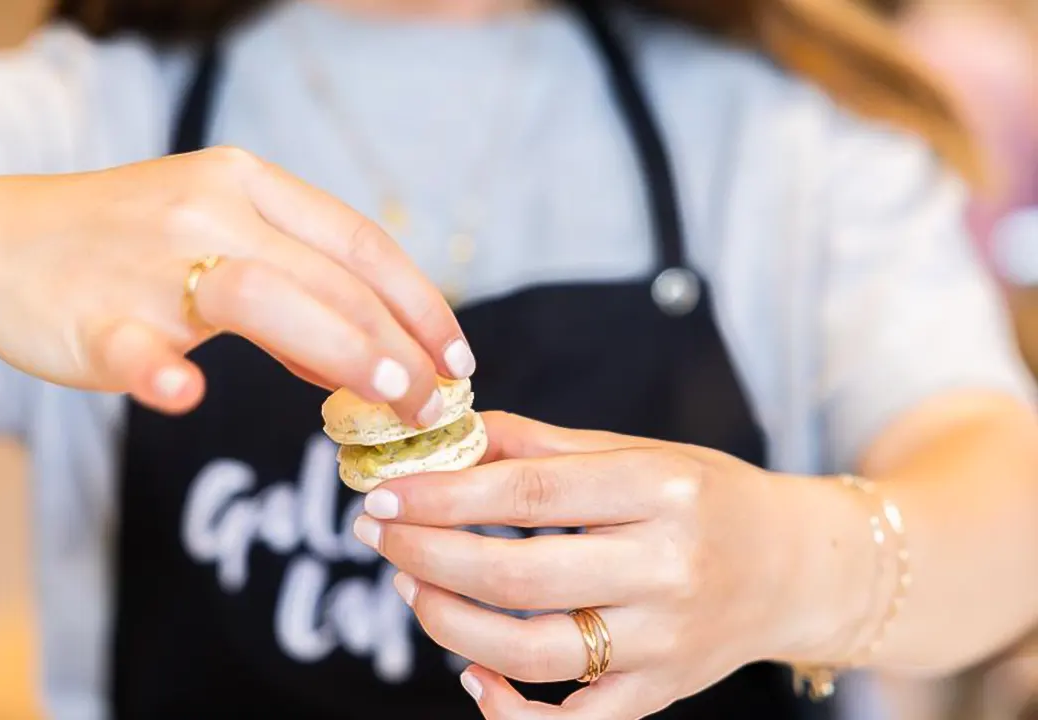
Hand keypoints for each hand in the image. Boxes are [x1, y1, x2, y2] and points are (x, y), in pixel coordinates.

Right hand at [0, 147, 470, 421]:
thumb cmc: (123, 247)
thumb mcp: (216, 236)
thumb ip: (293, 288)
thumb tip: (365, 360)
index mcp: (246, 184)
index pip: (358, 242)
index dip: (419, 303)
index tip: (457, 359)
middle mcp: (207, 210)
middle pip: (328, 278)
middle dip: (398, 346)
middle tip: (437, 406)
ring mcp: (148, 262)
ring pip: (260, 298)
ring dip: (336, 349)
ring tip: (386, 402)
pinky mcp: (92, 315)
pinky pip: (133, 342)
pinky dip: (161, 370)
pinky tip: (187, 396)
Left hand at [353, 412, 845, 718]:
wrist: (794, 568)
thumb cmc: (706, 498)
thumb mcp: (637, 452)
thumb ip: (540, 447)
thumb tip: (448, 437)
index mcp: (661, 491)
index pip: (530, 493)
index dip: (443, 496)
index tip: (385, 493)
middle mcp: (669, 569)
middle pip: (520, 578)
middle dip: (429, 556)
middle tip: (378, 535)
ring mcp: (666, 642)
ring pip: (533, 653)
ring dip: (450, 624)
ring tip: (412, 585)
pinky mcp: (661, 694)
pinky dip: (508, 709)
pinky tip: (472, 673)